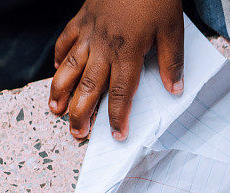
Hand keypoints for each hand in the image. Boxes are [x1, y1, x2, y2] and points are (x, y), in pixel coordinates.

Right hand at [50, 0, 183, 139]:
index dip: (118, 117)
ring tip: (55, 110)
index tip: (117, 135)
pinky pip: (65, 42)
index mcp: (129, 52)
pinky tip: (57, 71)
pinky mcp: (81, 19)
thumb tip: (175, 90)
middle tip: (77, 134)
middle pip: (89, 88)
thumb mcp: (173, 27)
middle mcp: (104, 47)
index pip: (122, 93)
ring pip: (70, 69)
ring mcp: (89, 33)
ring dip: (60, 92)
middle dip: (81, 114)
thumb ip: (172, 61)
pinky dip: (59, 58)